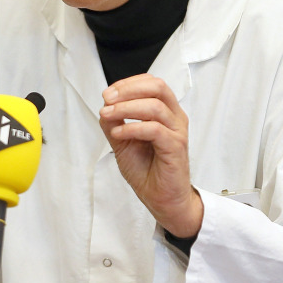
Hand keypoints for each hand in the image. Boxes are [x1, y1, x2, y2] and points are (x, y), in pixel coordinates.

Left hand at [99, 74, 201, 237]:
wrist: (161, 198)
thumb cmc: (147, 170)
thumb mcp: (122, 142)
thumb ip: (114, 123)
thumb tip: (104, 105)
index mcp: (165, 112)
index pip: (151, 83)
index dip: (128, 83)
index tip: (107, 94)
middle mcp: (174, 118)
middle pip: (157, 87)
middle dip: (128, 89)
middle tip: (107, 99)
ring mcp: (177, 132)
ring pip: (155, 106)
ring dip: (126, 108)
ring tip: (107, 115)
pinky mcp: (176, 148)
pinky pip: (154, 129)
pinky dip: (132, 128)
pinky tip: (117, 134)